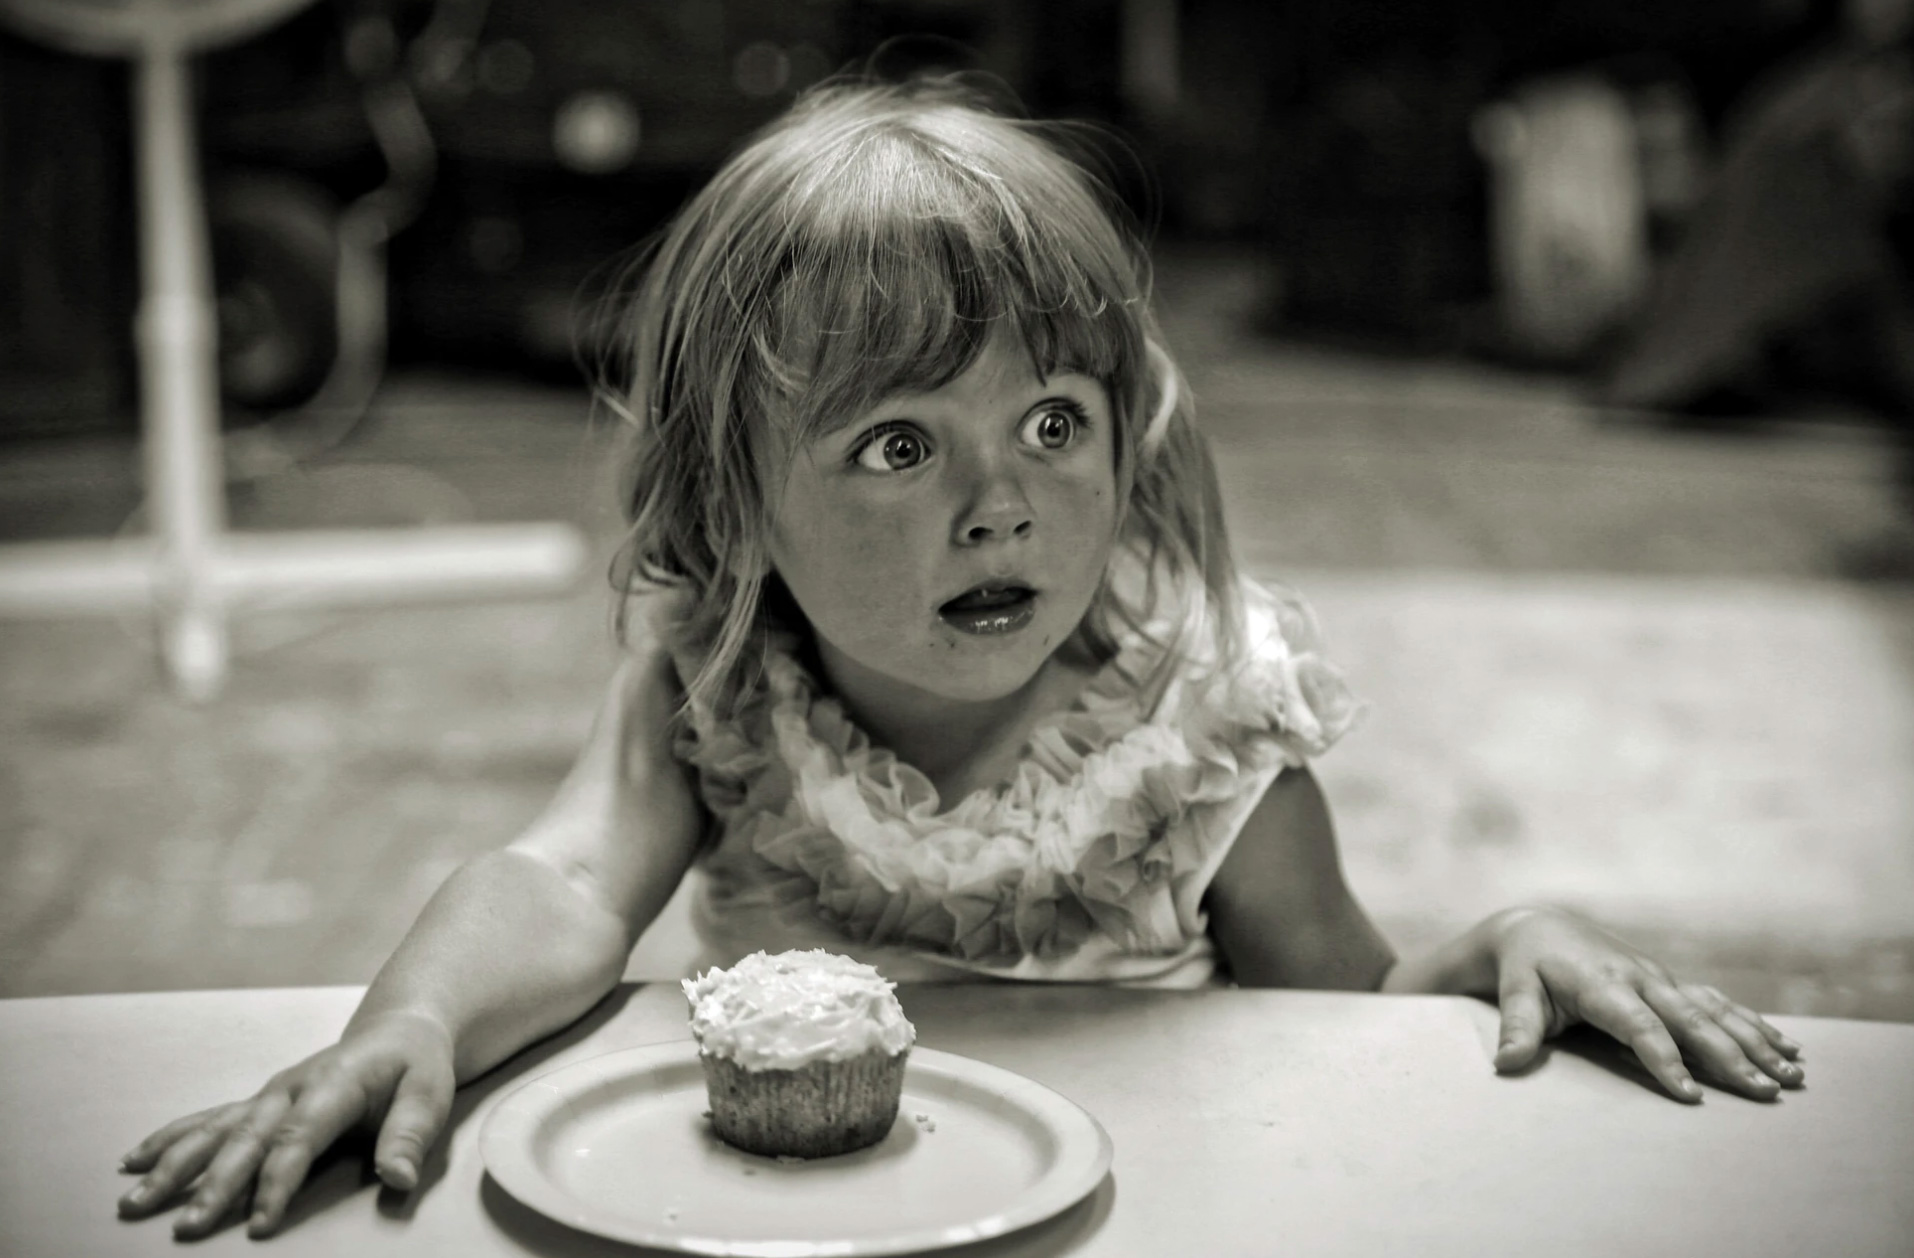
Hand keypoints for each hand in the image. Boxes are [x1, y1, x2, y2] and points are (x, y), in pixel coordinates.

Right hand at [117, 1010, 455, 1238]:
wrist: (399, 1031)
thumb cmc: (415, 1066)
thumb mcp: (429, 1093)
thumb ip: (410, 1134)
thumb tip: (397, 1178)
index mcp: (334, 1084)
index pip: (299, 1137)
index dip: (277, 1181)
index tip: (259, 1223)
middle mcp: (291, 1088)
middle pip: (246, 1140)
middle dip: (213, 1185)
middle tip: (187, 1227)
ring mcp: (269, 1094)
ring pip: (215, 1131)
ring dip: (174, 1166)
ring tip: (135, 1201)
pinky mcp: (258, 1102)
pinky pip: (209, 1120)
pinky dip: (170, 1139)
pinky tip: (135, 1160)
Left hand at [1487, 908, 1804, 1101]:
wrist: (1538, 927)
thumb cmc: (1524, 967)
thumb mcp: (1514, 993)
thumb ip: (1516, 1028)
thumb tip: (1504, 1065)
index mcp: (1602, 983)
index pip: (1639, 1026)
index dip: (1664, 1059)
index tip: (1690, 1094)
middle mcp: (1640, 978)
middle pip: (1691, 1020)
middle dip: (1730, 1055)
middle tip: (1765, 1091)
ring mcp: (1661, 978)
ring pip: (1716, 1011)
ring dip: (1755, 1042)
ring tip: (1793, 1076)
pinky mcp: (1671, 983)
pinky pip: (1719, 1004)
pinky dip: (1753, 1025)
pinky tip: (1787, 1048)